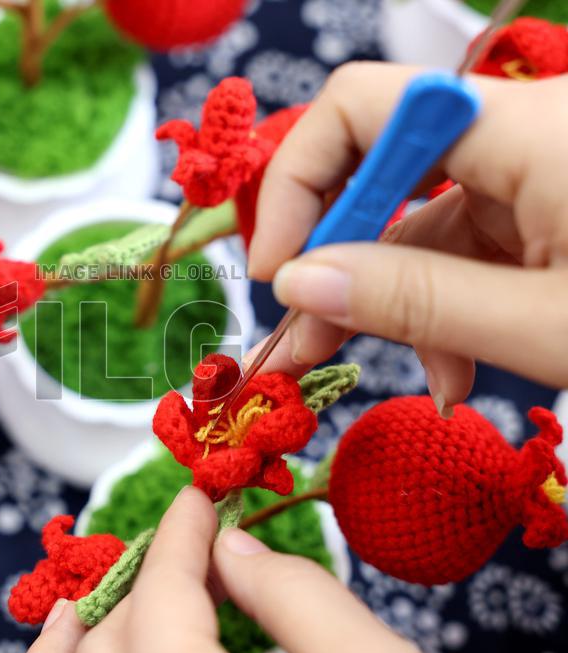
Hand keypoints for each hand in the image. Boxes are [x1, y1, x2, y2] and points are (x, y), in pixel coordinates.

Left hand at [22, 486, 424, 652]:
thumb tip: (231, 547)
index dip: (178, 543)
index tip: (198, 501)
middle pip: (121, 647)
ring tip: (123, 577)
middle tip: (200, 547)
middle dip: (156, 581)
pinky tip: (70, 632)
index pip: (161, 613)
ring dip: (94, 624)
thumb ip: (303, 603)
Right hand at [247, 63, 567, 413]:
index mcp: (522, 132)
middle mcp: (523, 134)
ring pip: (426, 224)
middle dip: (339, 264)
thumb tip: (300, 284)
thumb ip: (412, 299)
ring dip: (401, 304)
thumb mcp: (545, 325)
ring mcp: (539, 172)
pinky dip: (450, 306)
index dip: (298, 181)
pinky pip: (471, 246)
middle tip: (297, 342)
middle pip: (383, 175)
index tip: (276, 269)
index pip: (359, 108)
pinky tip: (457, 368)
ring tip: (418, 381)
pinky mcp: (553, 207)